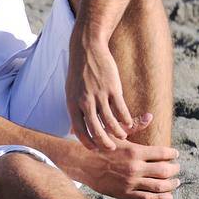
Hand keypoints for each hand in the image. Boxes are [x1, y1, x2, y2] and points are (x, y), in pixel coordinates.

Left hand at [66, 36, 151, 150]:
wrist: (87, 49)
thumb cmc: (78, 73)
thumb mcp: (70, 91)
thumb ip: (74, 110)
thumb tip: (73, 129)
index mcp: (72, 103)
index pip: (79, 129)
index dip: (87, 142)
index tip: (94, 149)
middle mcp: (85, 101)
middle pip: (96, 129)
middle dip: (104, 142)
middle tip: (111, 149)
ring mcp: (100, 95)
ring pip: (111, 121)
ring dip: (118, 132)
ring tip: (122, 136)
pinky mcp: (113, 89)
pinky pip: (121, 109)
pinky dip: (126, 119)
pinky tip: (128, 124)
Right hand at [69, 137, 180, 198]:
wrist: (81, 164)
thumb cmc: (99, 146)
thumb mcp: (115, 134)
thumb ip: (135, 126)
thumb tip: (150, 116)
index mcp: (134, 151)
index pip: (163, 153)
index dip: (173, 154)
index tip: (175, 154)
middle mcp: (135, 167)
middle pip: (165, 170)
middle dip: (175, 169)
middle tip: (177, 167)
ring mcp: (131, 182)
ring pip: (160, 185)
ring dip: (171, 184)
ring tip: (175, 182)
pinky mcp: (125, 193)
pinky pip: (148, 198)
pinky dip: (161, 198)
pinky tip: (168, 196)